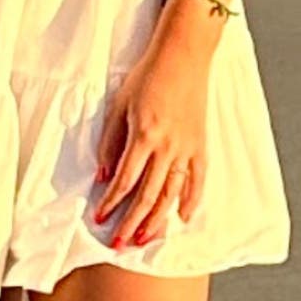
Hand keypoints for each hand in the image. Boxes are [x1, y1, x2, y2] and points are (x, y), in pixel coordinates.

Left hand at [93, 40, 209, 246]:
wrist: (183, 56)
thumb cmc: (148, 76)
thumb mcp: (119, 106)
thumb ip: (111, 143)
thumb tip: (105, 176)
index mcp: (144, 136)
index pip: (125, 181)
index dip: (111, 203)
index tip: (100, 219)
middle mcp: (168, 147)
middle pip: (147, 195)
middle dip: (131, 223)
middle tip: (119, 244)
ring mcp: (187, 148)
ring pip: (172, 194)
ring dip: (157, 220)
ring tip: (144, 239)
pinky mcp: (201, 144)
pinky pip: (198, 179)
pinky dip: (191, 200)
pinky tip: (182, 217)